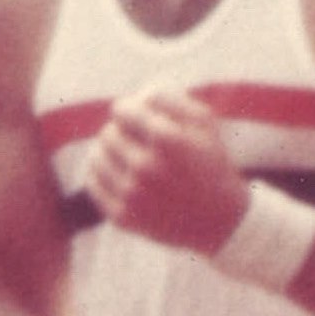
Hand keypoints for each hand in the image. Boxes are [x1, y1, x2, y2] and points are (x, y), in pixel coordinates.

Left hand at [88, 93, 258, 255]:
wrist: (220, 221)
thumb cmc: (210, 163)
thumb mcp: (204, 123)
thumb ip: (171, 98)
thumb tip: (138, 94)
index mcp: (168, 140)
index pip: (122, 110)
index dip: (129, 109)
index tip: (137, 116)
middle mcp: (147, 167)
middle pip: (108, 132)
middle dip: (121, 132)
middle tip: (136, 140)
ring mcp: (133, 195)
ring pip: (97, 155)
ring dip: (109, 151)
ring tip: (128, 155)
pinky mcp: (123, 217)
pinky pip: (94, 182)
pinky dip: (102, 174)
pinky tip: (120, 173)